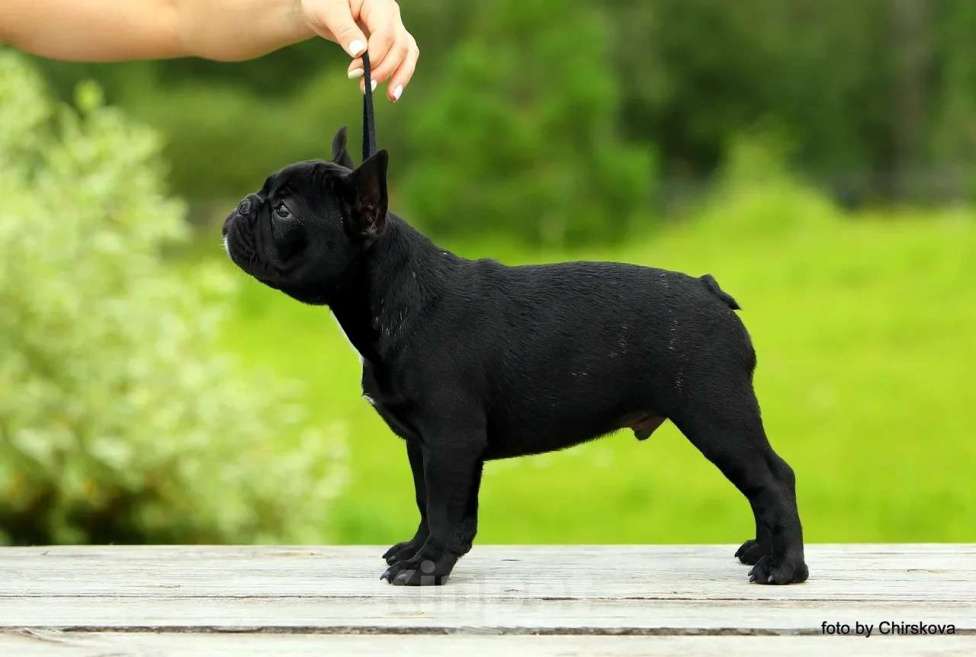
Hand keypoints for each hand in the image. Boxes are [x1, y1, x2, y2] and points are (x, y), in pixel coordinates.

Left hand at [300, 0, 418, 101]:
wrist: (324, 7)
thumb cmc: (323, 3)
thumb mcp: (328, 12)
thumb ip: (344, 30)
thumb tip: (359, 53)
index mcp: (378, 2)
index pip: (386, 34)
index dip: (375, 56)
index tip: (354, 72)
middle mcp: (391, 14)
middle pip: (400, 46)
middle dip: (385, 70)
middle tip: (365, 86)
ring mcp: (395, 27)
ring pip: (408, 53)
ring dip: (401, 76)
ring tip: (391, 97)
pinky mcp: (392, 40)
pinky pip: (404, 57)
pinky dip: (400, 74)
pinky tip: (392, 91)